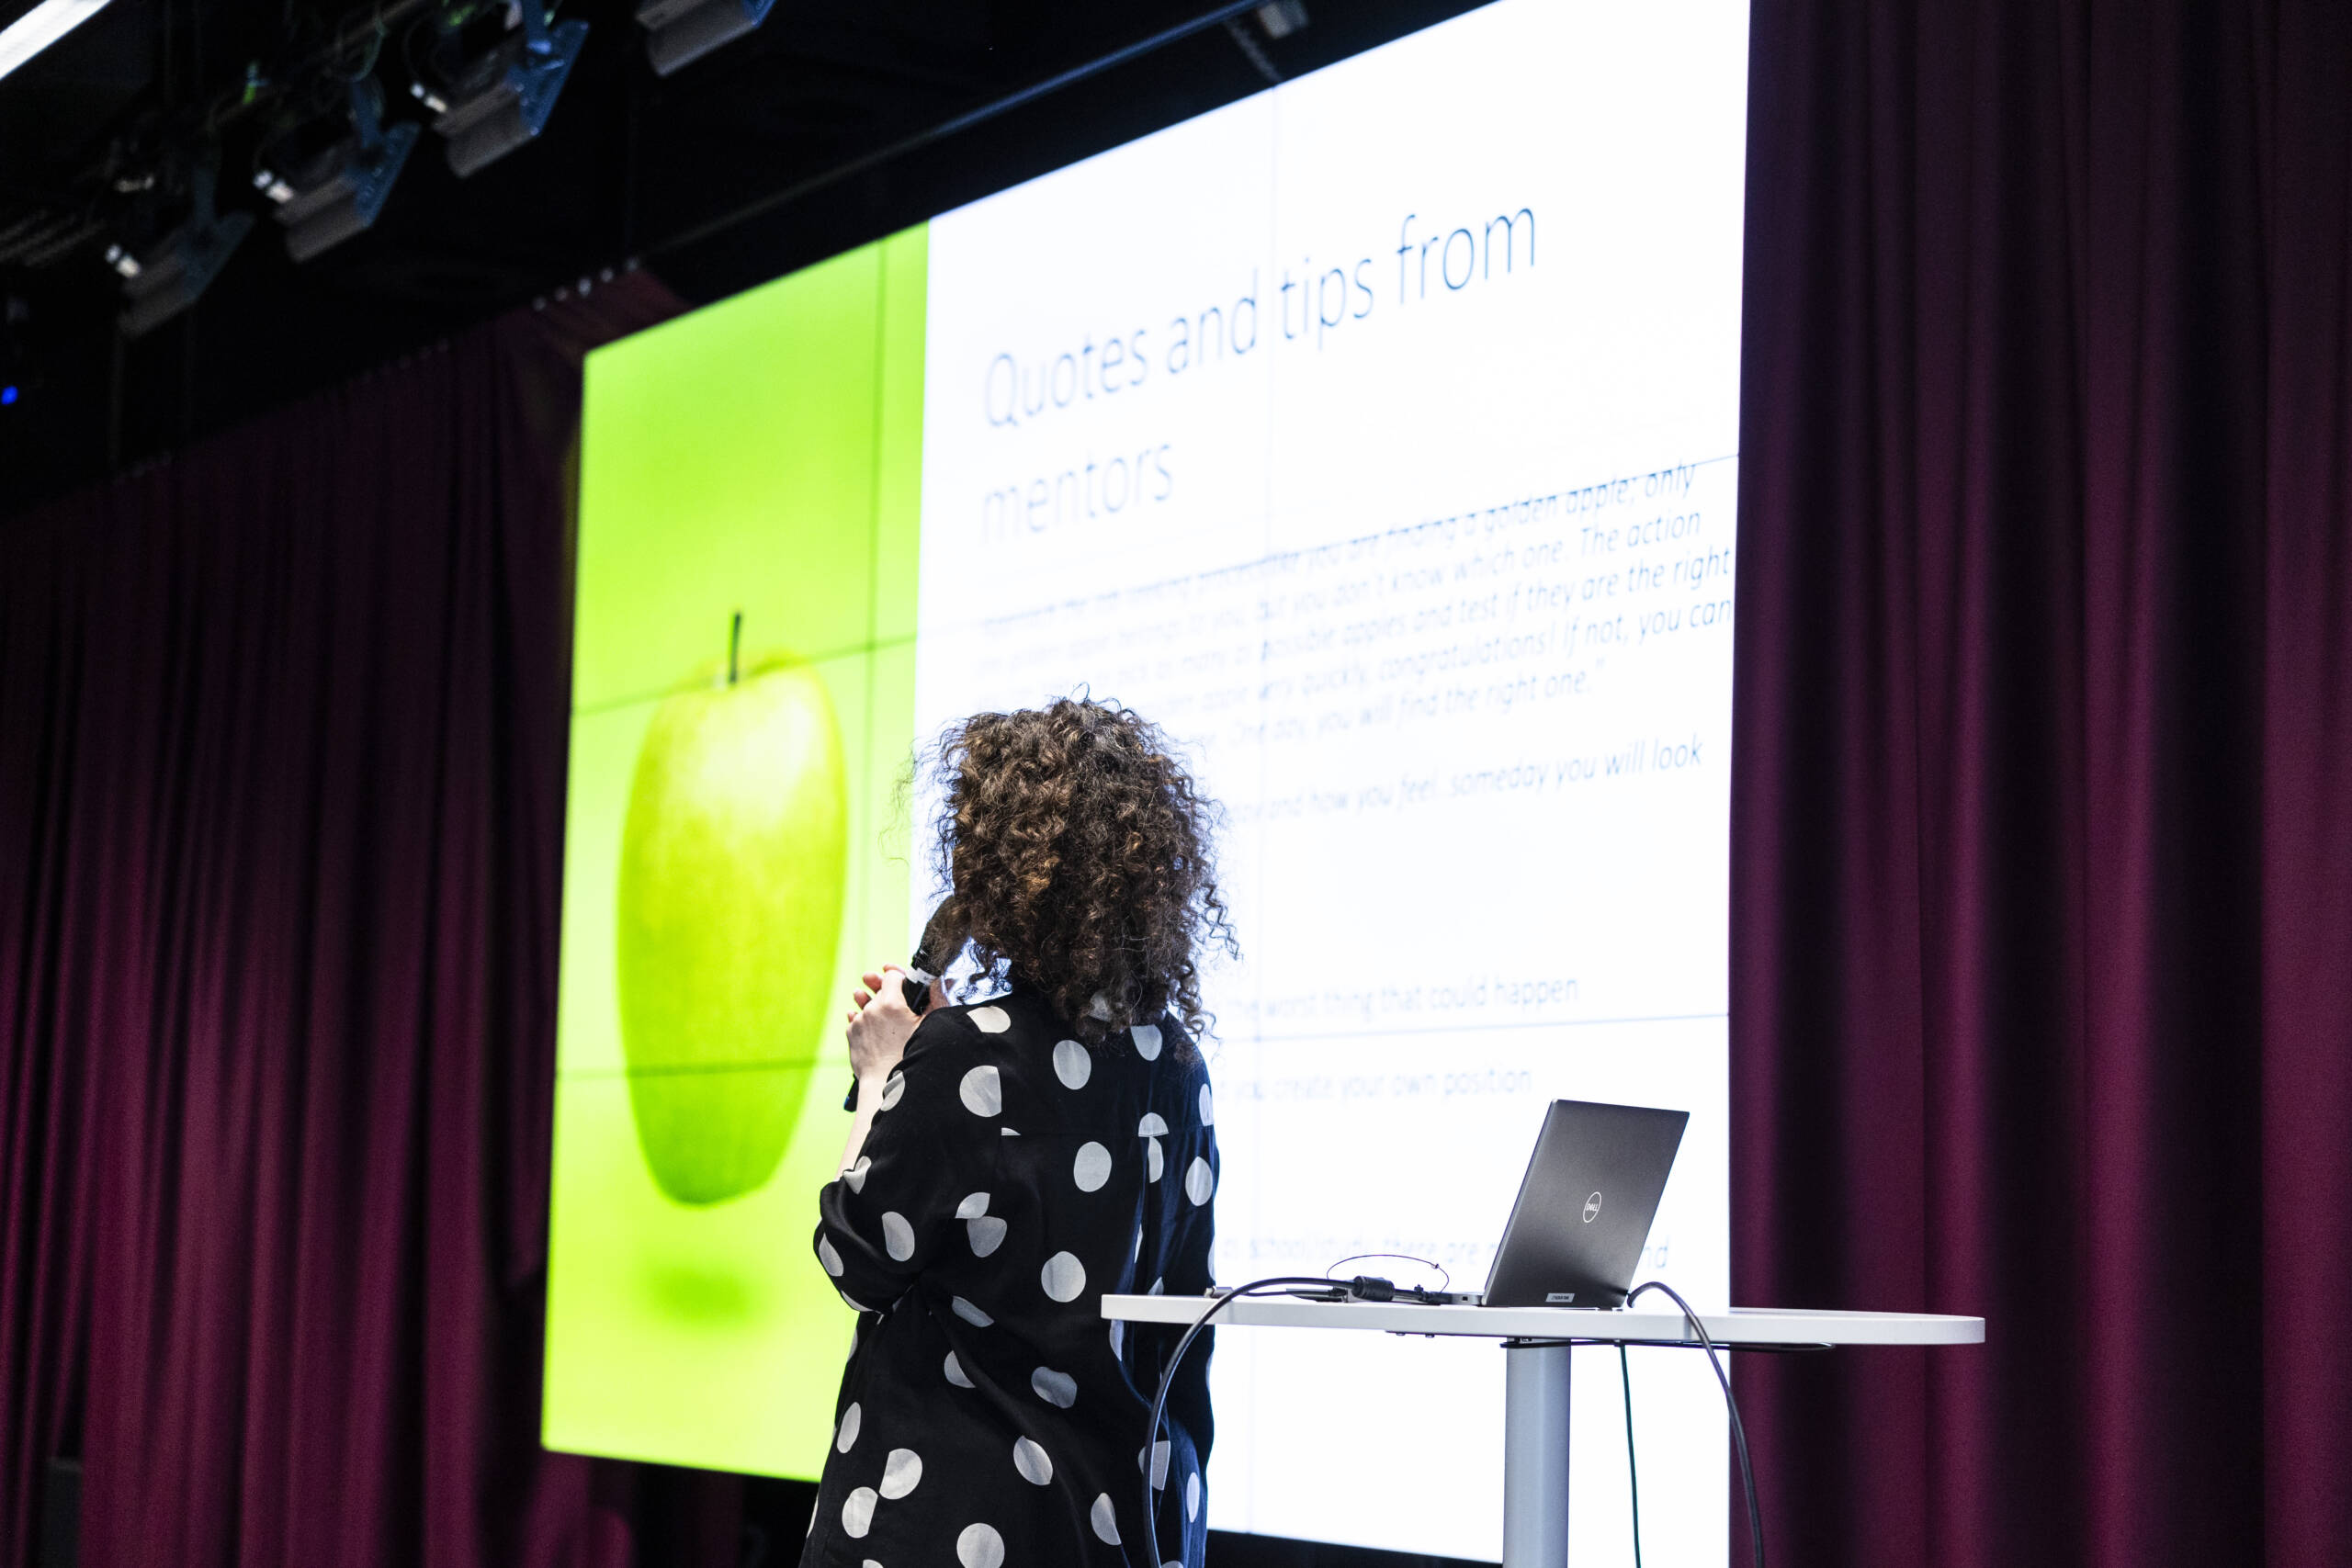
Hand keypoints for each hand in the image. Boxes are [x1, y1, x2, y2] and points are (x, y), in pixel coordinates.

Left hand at [846, 967, 922, 1090]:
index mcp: (892, 1003)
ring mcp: (859, 1021)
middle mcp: (872, 1009)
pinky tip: (868, 1024)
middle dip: (885, 991)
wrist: (886, 1082)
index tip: (899, 980)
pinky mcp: (851, 1033)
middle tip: (888, 993)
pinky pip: (856, 1019)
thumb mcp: (927, 1026)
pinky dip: (862, 1020)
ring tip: (864, 997)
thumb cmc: (909, 1057)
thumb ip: (932, 1001)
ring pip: (865, 1004)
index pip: (892, 976)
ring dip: (868, 1001)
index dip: (898, 976)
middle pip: (879, 990)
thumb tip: (937, 985)